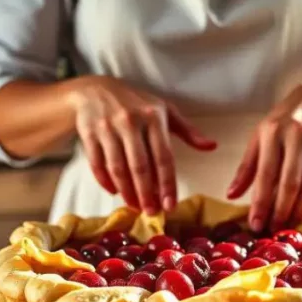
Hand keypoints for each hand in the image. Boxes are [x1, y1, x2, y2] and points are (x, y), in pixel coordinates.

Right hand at [68, 76, 216, 214]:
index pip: (163, 157)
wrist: (95, 90)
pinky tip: (114, 192)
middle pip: (140, 166)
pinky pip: (97, 163)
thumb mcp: (163, 110)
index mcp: (153, 117)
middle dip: (146, 194)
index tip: (170, 205)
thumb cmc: (135, 103)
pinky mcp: (89, 133)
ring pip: (118, 168)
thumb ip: (187, 130)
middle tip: (151, 212)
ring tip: (134, 206)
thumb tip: (212, 146)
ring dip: (126, 191)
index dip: (167, 184)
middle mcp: (130, 121)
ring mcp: (107, 127)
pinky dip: (105, 181)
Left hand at [226, 81, 301, 231]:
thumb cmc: (287, 120)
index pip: (265, 175)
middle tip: (274, 230)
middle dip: (281, 211)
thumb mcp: (261, 136)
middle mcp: (297, 135)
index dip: (261, 204)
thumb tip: (232, 195)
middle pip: (290, 183)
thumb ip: (248, 166)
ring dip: (301, 209)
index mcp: (272, 132)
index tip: (256, 225)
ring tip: (291, 223)